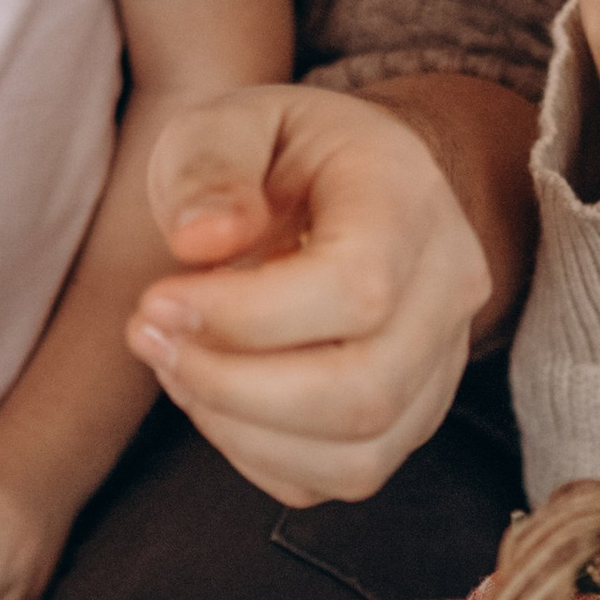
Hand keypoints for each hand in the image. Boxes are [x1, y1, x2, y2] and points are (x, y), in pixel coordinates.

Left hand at [128, 86, 491, 509]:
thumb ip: (208, 165)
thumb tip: (203, 240)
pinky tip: (219, 394)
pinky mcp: (413, 417)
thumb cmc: (283, 153)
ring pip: (358, 456)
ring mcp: (441, 363)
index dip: (244, 317)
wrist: (354, 182)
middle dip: (231, 386)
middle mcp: (448, 288)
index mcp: (409, 199)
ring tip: (180, 366)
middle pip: (362, 391)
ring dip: (241, 429)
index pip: (356, 289)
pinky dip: (262, 455)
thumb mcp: (230, 121)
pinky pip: (342, 477)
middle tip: (151, 339)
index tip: (157, 300)